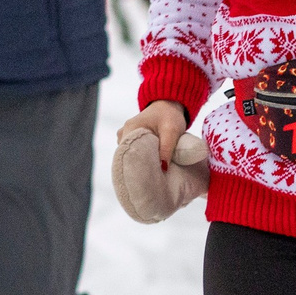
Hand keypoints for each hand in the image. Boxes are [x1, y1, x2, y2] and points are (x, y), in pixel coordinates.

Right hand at [111, 106, 208, 223]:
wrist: (170, 105)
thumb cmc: (170, 116)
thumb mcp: (172, 131)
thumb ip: (167, 148)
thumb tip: (162, 168)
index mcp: (130, 130)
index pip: (125, 154)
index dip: (130, 169)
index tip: (137, 184)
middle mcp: (124, 135)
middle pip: (125, 158)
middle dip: (133, 171)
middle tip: (142, 189)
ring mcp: (127, 138)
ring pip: (129, 158)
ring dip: (137, 167)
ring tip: (145, 185)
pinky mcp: (133, 142)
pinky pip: (134, 156)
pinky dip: (141, 163)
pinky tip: (147, 176)